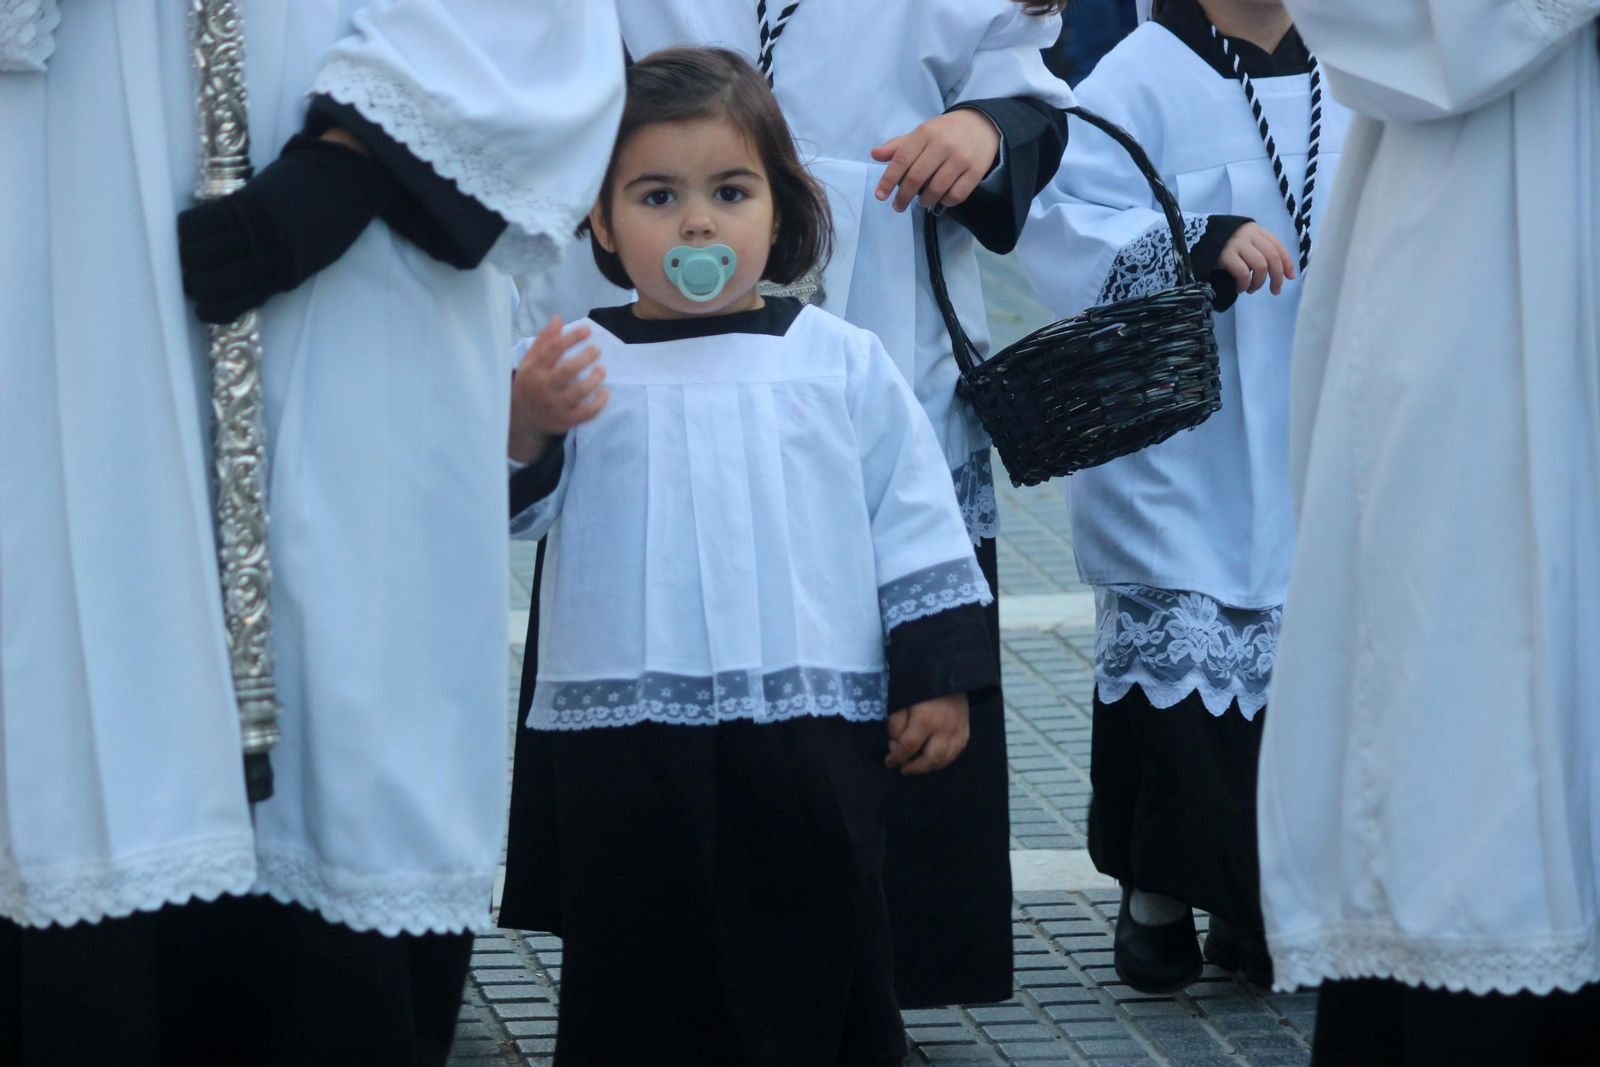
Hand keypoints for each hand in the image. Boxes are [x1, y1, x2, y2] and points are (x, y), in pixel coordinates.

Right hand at [177, 132, 393, 323]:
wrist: (343, 181)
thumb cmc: (331, 223)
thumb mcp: (311, 262)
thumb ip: (279, 275)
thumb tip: (242, 289)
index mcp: (286, 277)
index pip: (235, 304)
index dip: (210, 309)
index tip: (201, 307)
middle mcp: (266, 258)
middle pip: (211, 282)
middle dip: (192, 284)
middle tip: (189, 276)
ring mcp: (252, 230)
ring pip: (198, 254)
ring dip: (184, 257)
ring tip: (186, 252)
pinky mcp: (241, 203)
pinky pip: (198, 223)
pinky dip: (185, 230)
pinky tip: (187, 231)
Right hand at [508, 316, 607, 463]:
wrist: (522, 418)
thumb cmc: (530, 383)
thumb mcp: (530, 361)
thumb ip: (544, 341)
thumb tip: (558, 318)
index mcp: (533, 369)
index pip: (553, 350)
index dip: (572, 337)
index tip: (587, 329)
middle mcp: (543, 387)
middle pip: (567, 370)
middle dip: (585, 357)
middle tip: (597, 349)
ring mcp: (555, 406)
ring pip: (579, 392)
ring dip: (595, 379)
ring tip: (602, 370)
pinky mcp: (565, 421)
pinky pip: (587, 413)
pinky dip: (599, 402)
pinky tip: (605, 391)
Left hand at [871, 109, 1001, 212]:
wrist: (982, 125)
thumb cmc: (945, 132)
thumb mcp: (921, 133)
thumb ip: (898, 146)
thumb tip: (875, 154)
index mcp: (925, 133)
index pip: (901, 159)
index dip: (888, 180)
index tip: (880, 196)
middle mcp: (942, 145)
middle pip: (916, 178)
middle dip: (903, 197)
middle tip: (898, 206)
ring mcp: (961, 158)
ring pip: (936, 190)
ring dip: (924, 201)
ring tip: (921, 202)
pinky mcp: (976, 170)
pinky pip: (956, 195)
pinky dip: (945, 202)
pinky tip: (941, 198)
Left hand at [885, 692, 970, 774]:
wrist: (948, 673)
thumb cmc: (920, 687)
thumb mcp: (902, 702)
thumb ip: (896, 725)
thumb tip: (895, 746)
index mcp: (925, 720)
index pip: (909, 747)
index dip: (897, 757)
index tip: (889, 761)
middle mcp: (944, 729)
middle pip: (931, 759)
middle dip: (915, 768)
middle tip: (904, 769)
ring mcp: (958, 731)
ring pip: (945, 760)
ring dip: (929, 767)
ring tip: (917, 765)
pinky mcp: (966, 731)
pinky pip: (956, 753)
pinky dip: (944, 759)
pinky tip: (933, 758)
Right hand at [1217, 222, 1295, 295]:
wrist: (1197, 239)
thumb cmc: (1223, 244)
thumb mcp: (1244, 241)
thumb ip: (1259, 249)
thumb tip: (1281, 272)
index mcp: (1256, 230)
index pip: (1278, 246)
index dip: (1287, 263)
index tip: (1290, 277)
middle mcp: (1249, 235)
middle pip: (1272, 257)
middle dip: (1277, 277)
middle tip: (1275, 290)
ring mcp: (1237, 244)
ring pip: (1260, 266)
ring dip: (1259, 282)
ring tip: (1252, 289)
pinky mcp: (1225, 255)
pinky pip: (1243, 273)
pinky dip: (1244, 284)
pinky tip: (1240, 288)